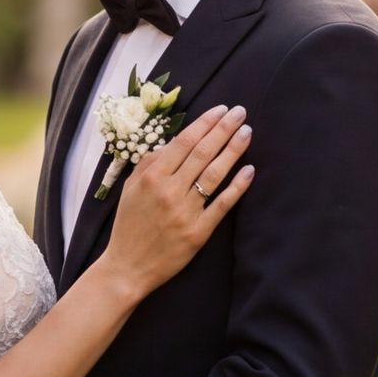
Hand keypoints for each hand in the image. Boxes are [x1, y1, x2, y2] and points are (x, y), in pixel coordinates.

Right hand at [97, 104, 253, 296]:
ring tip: (246, 133)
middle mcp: (170, 191)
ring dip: (233, 151)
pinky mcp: (198, 232)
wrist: (128, 266)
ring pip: (214, 175)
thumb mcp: (130, 189)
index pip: (184, 142)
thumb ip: (149, 163)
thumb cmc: (129, 225)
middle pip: (202, 153)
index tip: (221, 110)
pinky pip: (222, 205)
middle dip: (223, 130)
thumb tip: (172, 142)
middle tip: (240, 113)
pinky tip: (249, 170)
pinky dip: (236, 187)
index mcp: (152, 177)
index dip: (205, 124)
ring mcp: (186, 212)